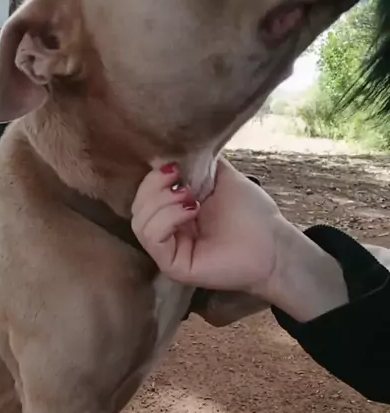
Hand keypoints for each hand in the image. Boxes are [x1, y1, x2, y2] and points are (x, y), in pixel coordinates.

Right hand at [132, 158, 285, 298]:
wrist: (274, 243)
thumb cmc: (252, 214)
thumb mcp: (221, 177)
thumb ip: (198, 164)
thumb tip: (179, 146)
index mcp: (175, 213)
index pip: (144, 195)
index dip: (152, 178)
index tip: (175, 167)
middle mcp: (169, 232)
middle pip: (137, 208)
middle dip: (153, 187)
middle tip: (181, 182)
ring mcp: (170, 251)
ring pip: (139, 223)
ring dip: (161, 202)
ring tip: (190, 198)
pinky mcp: (174, 266)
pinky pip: (152, 238)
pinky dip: (167, 218)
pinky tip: (191, 210)